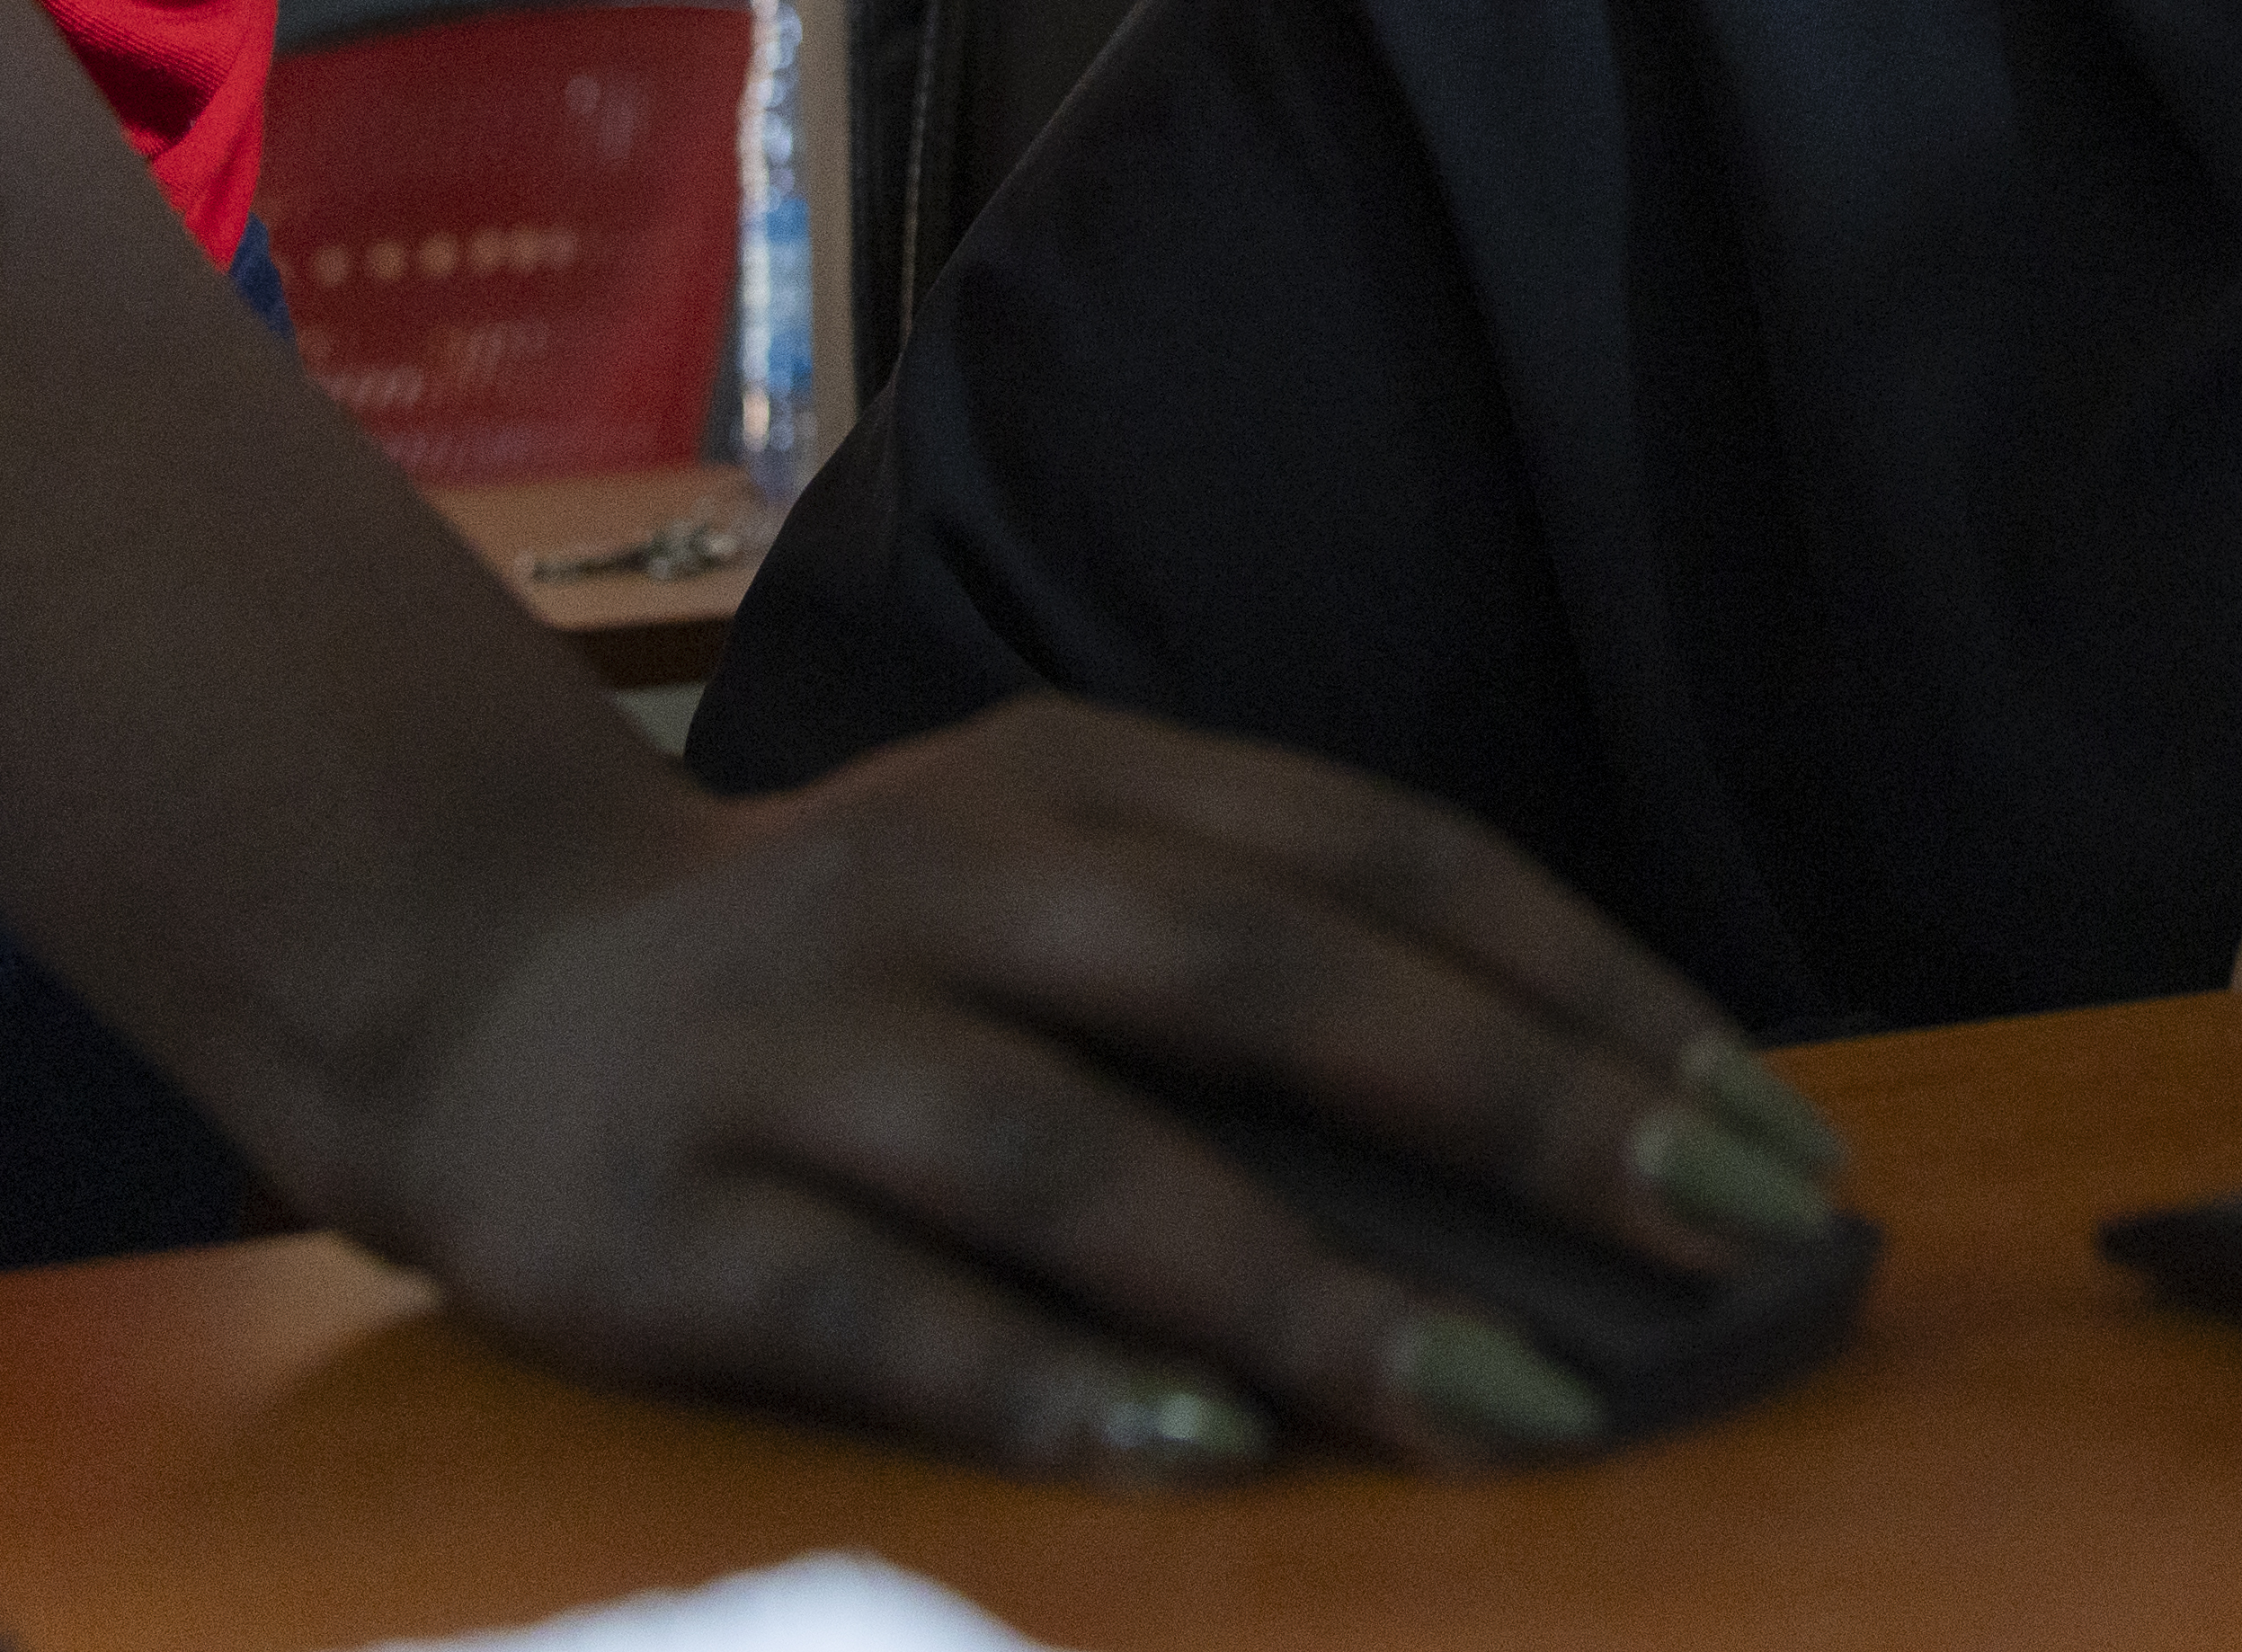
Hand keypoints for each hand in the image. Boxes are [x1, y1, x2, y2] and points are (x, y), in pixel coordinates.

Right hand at [378, 695, 1851, 1482]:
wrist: (469, 982)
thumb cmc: (847, 969)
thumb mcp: (1048, 890)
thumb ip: (1258, 969)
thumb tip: (1579, 1131)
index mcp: (1073, 782)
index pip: (1380, 861)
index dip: (1587, 990)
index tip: (1773, 1130)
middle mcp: (946, 882)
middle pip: (1261, 982)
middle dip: (1514, 1112)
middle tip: (1718, 1237)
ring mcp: (802, 1049)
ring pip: (1083, 1158)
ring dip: (1310, 1287)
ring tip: (1510, 1397)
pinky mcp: (667, 1222)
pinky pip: (882, 1312)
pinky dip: (1046, 1383)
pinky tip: (1200, 1458)